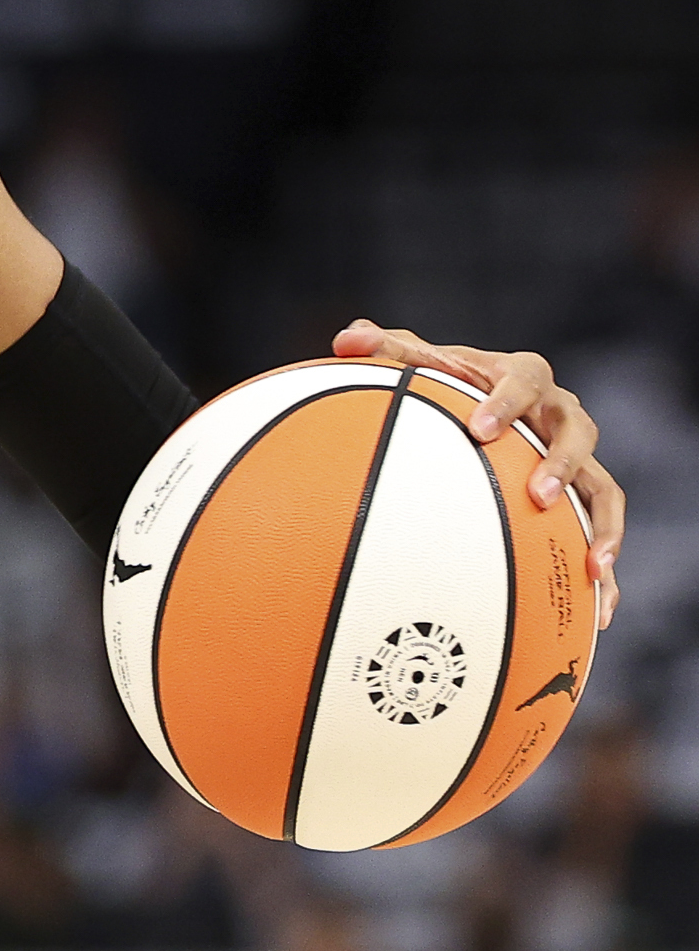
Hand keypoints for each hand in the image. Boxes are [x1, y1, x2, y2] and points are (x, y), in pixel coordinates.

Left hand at [335, 321, 624, 625]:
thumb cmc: (446, 385)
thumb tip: (345, 337)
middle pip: (578, 432)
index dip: (507, 401)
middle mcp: (558, 416)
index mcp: (521, 377)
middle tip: (537, 493)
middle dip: (562, 463)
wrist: (480, 410)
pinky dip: (605, 569)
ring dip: (605, 525)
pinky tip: (600, 612)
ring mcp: (575, 459)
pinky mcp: (582, 498)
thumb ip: (387, 351)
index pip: (524, 378)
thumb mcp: (418, 364)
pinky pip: (601, 533)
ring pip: (604, 487)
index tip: (481, 428)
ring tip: (594, 564)